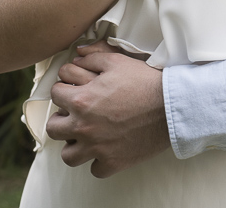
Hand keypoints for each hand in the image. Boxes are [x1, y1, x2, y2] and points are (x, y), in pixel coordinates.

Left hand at [46, 51, 168, 177]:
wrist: (172, 105)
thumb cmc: (145, 81)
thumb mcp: (117, 61)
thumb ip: (92, 57)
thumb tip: (76, 57)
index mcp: (81, 100)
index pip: (55, 94)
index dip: (65, 89)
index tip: (74, 91)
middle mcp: (83, 127)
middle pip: (53, 128)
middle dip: (61, 119)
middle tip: (74, 115)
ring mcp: (97, 148)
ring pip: (68, 156)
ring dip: (74, 145)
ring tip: (85, 136)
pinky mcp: (113, 163)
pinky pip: (95, 170)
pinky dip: (98, 161)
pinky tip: (106, 149)